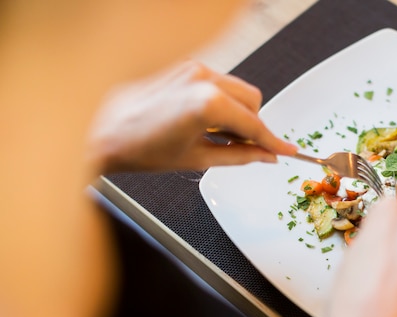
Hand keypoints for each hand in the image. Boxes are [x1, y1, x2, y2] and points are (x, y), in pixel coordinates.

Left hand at [88, 60, 296, 173]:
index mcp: (208, 103)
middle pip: (252, 101)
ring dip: (237, 114)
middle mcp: (202, 79)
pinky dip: (221, 103)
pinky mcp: (184, 68)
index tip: (286, 150)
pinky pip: (218, 84)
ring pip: (237, 90)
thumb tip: (264, 156)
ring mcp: (192, 69)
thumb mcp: (197, 159)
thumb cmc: (138, 147)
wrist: (100, 131)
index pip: (254, 124)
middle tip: (244, 149)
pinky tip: (205, 122)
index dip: (273, 141)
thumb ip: (239, 156)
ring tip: (217, 137)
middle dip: (253, 126)